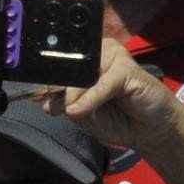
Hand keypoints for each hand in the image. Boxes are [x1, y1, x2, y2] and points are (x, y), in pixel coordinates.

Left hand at [43, 39, 181, 155]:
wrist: (147, 130)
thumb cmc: (116, 119)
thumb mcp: (81, 114)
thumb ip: (65, 103)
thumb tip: (44, 99)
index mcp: (85, 61)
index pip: (60, 65)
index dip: (46, 81)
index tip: (36, 97)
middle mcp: (98, 53)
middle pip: (69, 67)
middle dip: (58, 90)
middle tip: (54, 108)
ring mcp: (113, 58)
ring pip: (82, 74)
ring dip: (75, 96)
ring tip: (77, 111)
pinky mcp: (127, 68)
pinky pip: (101, 83)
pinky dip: (90, 99)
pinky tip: (81, 111)